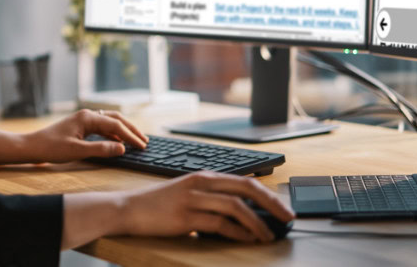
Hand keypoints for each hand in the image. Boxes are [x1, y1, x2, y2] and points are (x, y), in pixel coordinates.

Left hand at [22, 109, 148, 163]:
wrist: (32, 146)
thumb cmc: (51, 148)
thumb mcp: (77, 151)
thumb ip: (101, 149)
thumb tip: (123, 148)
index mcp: (87, 118)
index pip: (116, 126)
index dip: (131, 137)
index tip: (142, 147)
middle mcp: (87, 115)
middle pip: (116, 119)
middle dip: (131, 130)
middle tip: (144, 141)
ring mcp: (84, 120)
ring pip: (110, 122)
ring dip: (124, 131)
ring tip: (136, 140)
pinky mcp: (81, 126)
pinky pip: (102, 127)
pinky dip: (113, 134)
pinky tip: (119, 142)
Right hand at [117, 171, 292, 242]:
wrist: (129, 208)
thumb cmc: (159, 204)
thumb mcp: (188, 193)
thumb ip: (212, 198)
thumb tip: (243, 212)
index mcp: (204, 176)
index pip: (245, 180)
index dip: (268, 194)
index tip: (283, 208)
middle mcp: (201, 184)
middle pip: (246, 188)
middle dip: (271, 204)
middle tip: (287, 218)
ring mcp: (193, 199)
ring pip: (235, 206)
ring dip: (256, 222)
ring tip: (267, 234)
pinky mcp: (185, 217)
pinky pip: (218, 224)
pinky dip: (237, 232)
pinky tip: (246, 238)